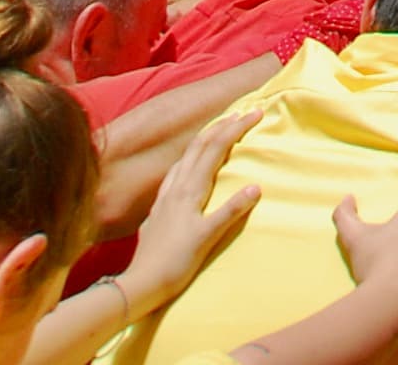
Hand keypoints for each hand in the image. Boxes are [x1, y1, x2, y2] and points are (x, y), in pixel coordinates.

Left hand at [123, 107, 261, 312]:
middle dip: (221, 126)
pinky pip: (174, 173)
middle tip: (240, 114)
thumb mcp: (207, 238)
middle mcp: (176, 187)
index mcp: (190, 190)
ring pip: (185, 157)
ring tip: (216, 133)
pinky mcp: (157, 210)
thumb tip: (256, 186)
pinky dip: (188, 160)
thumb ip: (230, 211)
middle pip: (199, 146)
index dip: (236, 128)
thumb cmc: (175, 263)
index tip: (256, 113)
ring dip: (204, 140)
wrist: (140, 284)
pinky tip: (185, 169)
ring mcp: (164, 198)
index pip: (216, 148)